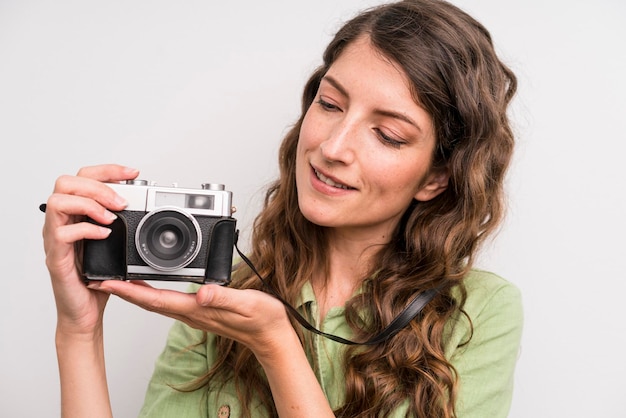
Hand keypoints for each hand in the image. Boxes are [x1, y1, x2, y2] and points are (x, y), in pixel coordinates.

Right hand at [42, 164, 138, 334]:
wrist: (85, 313)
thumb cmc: (98, 278)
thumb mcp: (117, 245)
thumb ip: (126, 224)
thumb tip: (150, 206)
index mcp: (76, 215)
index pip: (82, 178)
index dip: (107, 170)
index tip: (133, 173)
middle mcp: (62, 223)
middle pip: (65, 182)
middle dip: (98, 185)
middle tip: (121, 201)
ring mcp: (56, 239)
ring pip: (57, 201)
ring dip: (90, 204)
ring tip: (111, 217)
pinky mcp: (57, 258)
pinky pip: (61, 233)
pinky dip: (87, 229)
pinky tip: (105, 235)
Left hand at [87, 280, 293, 358]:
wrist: (271, 336)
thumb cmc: (262, 320)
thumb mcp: (247, 304)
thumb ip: (223, 297)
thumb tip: (201, 292)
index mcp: (197, 309)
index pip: (155, 299)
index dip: (129, 290)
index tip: (107, 282)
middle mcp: (191, 312)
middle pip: (148, 301)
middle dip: (122, 290)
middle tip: (99, 279)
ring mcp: (195, 312)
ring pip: (156, 301)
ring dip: (134, 291)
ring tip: (117, 278)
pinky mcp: (200, 310)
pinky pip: (168, 301)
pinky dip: (152, 291)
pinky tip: (150, 283)